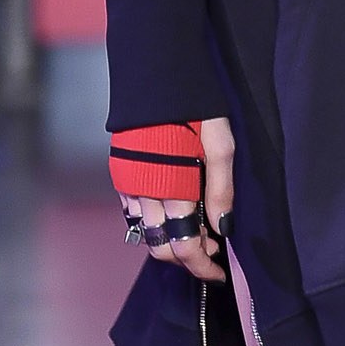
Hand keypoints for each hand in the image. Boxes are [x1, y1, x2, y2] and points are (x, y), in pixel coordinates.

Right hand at [132, 114, 234, 278]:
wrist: (155, 72)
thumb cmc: (195, 106)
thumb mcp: (221, 144)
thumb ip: (221, 189)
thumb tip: (223, 229)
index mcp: (172, 187)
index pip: (184, 247)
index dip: (202, 266)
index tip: (219, 273)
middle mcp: (144, 192)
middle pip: (161, 248)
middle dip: (187, 257)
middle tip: (211, 249)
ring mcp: (129, 183)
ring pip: (146, 232)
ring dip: (169, 240)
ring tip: (196, 230)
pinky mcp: (121, 173)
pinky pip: (134, 212)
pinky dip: (153, 222)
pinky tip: (173, 210)